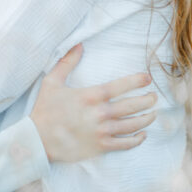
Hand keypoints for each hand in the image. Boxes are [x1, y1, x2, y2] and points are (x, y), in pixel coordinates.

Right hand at [30, 45, 156, 162]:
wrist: (37, 139)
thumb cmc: (45, 109)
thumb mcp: (52, 81)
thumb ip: (67, 62)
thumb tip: (79, 44)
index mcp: (91, 96)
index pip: (121, 86)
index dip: (137, 81)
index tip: (148, 78)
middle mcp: (100, 113)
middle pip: (133, 106)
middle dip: (148, 100)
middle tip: (154, 97)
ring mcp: (102, 131)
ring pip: (133, 124)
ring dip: (147, 118)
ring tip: (152, 114)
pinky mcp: (101, 147)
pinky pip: (125, 143)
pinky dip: (137, 139)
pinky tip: (142, 134)